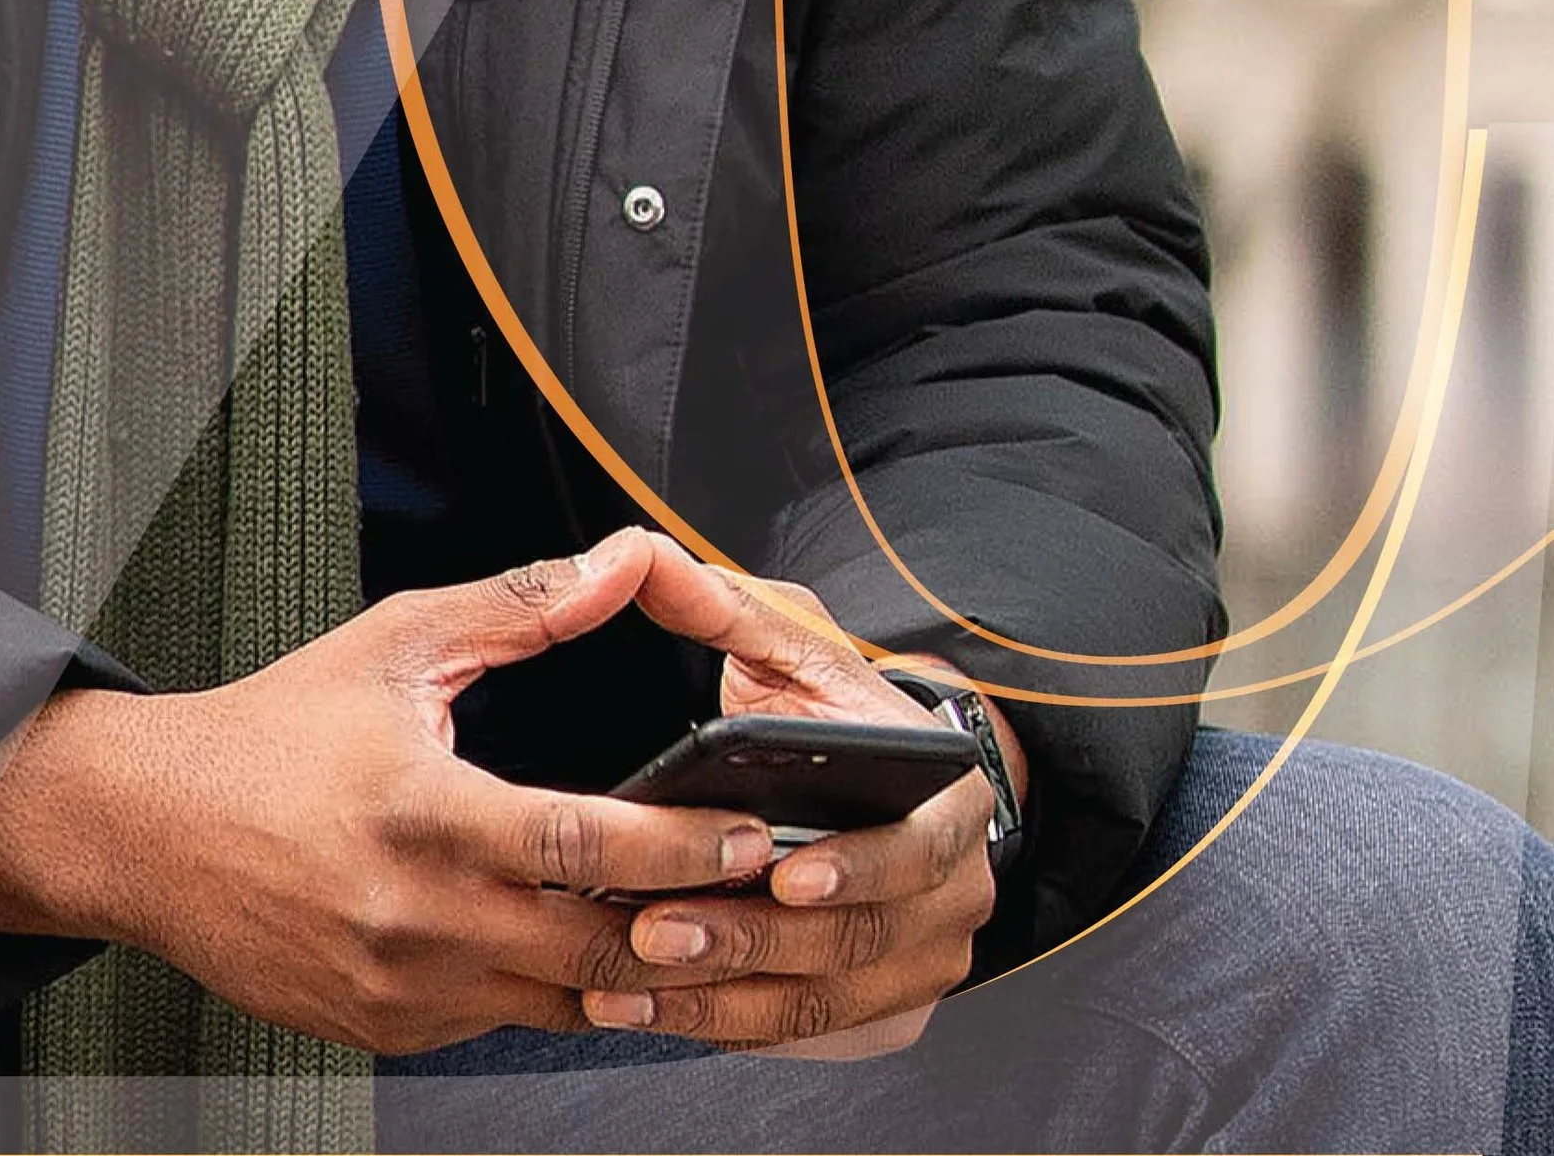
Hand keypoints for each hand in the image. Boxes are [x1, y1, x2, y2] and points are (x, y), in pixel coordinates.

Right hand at [0, 529, 792, 1055]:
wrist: (150, 828)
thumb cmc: (272, 730)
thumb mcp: (396, 643)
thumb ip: (520, 609)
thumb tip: (616, 567)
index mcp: (422, 813)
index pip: (582, 844)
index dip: (679, 846)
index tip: (746, 831)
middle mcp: (414, 916)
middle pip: (594, 948)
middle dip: (691, 924)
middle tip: (763, 894)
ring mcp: (401, 989)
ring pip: (560, 1004)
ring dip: (636, 972)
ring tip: (706, 930)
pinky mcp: (386, 1031)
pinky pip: (499, 1023)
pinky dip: (553, 992)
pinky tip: (593, 952)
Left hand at [587, 536, 1008, 1055]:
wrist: (884, 779)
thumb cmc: (831, 707)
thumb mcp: (792, 644)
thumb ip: (722, 603)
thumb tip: (640, 553)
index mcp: (953, 800)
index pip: (914, 845)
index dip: (852, 865)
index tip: (778, 871)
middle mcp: (953, 893)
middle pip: (855, 939)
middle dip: (748, 938)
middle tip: (655, 930)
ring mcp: (921, 963)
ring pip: (819, 997)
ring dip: (718, 995)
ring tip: (629, 978)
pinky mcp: (877, 1011)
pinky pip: (798, 1029)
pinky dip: (721, 1023)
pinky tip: (645, 1009)